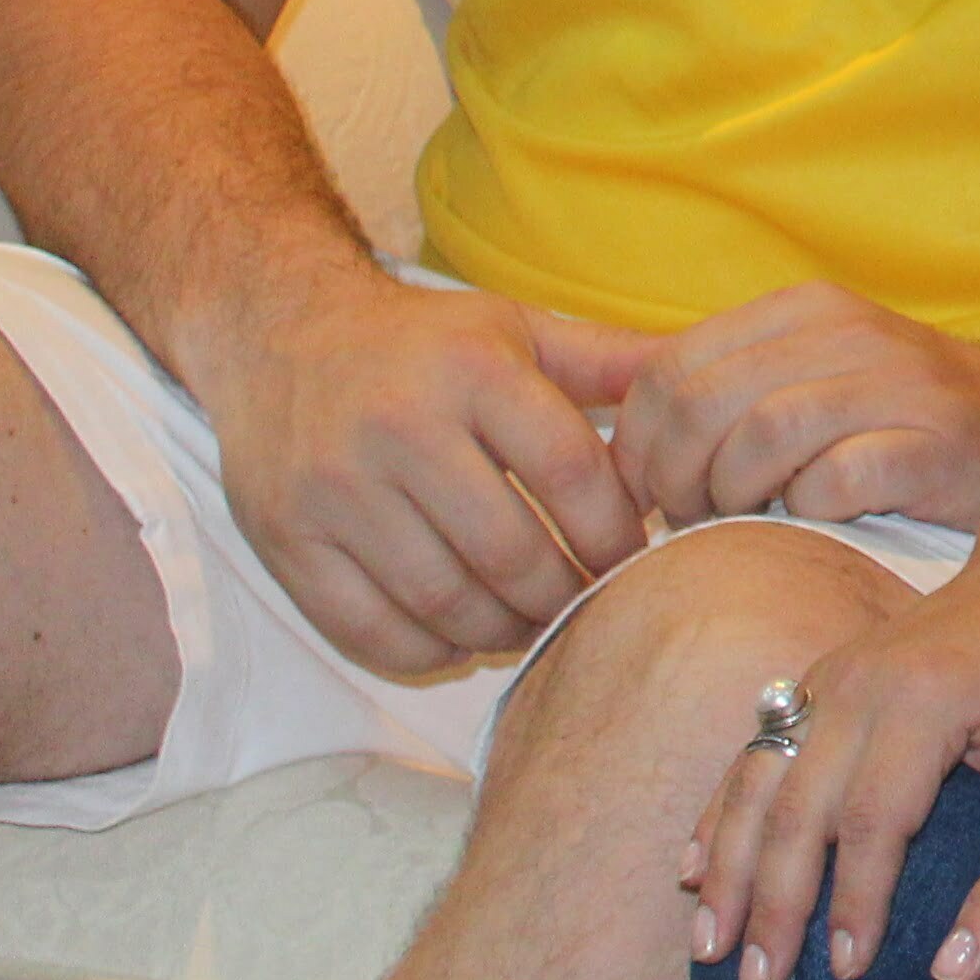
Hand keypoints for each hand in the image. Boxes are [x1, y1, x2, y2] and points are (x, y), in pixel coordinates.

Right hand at [185, 270, 650, 677]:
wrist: (278, 333)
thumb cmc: (423, 343)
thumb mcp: (516, 329)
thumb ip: (610, 359)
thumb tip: (701, 374)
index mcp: (472, 370)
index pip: (568, 471)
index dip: (614, 530)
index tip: (637, 557)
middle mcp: (400, 426)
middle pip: (509, 550)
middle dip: (564, 595)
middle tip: (589, 607)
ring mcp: (335, 489)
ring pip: (443, 599)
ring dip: (503, 630)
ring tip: (534, 624)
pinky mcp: (286, 538)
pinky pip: (368, 626)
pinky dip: (427, 649)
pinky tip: (463, 637)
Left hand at [553, 283, 979, 533]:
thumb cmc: (890, 414)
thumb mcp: (802, 370)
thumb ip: (713, 379)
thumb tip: (597, 408)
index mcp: (804, 309)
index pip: (668, 368)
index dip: (635, 446)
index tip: (648, 494)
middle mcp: (850, 333)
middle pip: (703, 405)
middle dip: (674, 480)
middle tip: (690, 518)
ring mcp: (898, 386)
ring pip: (761, 439)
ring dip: (732, 499)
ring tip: (746, 519)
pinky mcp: (936, 445)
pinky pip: (834, 483)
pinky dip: (807, 512)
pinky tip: (817, 518)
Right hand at [686, 563, 979, 979]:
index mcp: (929, 696)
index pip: (877, 818)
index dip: (857, 900)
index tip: (847, 970)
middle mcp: (863, 682)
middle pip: (800, 809)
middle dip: (776, 904)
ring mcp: (830, 676)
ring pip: (759, 782)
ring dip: (731, 868)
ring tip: (713, 945)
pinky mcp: (816, 679)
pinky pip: (754, 750)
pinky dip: (721, 813)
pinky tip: (696, 869)